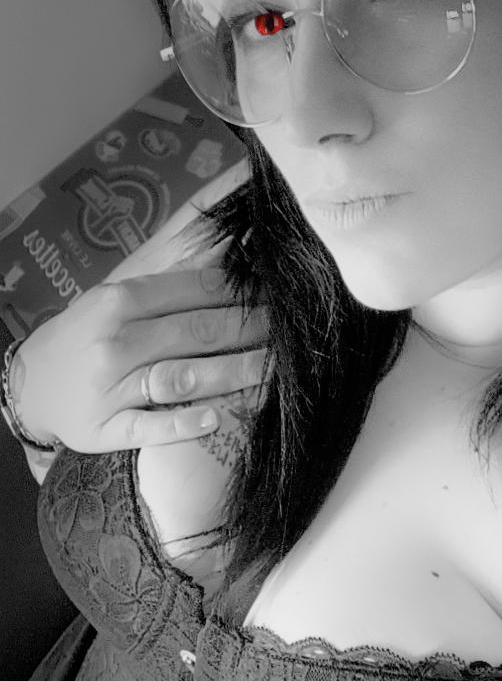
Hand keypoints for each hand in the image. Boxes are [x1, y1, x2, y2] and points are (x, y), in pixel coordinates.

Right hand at [12, 256, 266, 451]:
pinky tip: (215, 419)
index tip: (278, 295)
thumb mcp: (116, 300)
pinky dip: (182, 423)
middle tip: (292, 332)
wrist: (30, 386)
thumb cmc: (86, 338)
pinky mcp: (106, 429)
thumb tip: (228, 251)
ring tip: (274, 371)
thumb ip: (170, 282)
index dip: (240, 293)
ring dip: (232, 373)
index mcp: (120, 302)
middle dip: (249, 330)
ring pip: (181, 376)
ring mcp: (111, 387)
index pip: (191, 292)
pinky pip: (149, 427)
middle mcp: (116, 341)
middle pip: (195, 332)